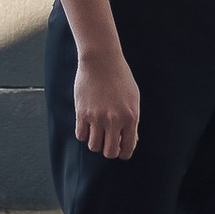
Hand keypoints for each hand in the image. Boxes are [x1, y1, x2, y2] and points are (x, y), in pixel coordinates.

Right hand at [73, 45, 140, 160]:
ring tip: (97, 131)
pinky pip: (81, 135)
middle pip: (109, 152)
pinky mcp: (82, 113)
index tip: (120, 149)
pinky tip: (87, 124)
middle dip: (109, 150)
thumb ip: (132, 121)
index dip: (123, 153)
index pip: (128, 149)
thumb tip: (130, 140)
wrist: (101, 60)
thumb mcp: (133, 98)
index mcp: (131, 117)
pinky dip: (84, 133)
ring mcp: (97, 117)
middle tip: (108, 142)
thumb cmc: (119, 77)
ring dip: (96, 142)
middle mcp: (114, 120)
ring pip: (94, 146)